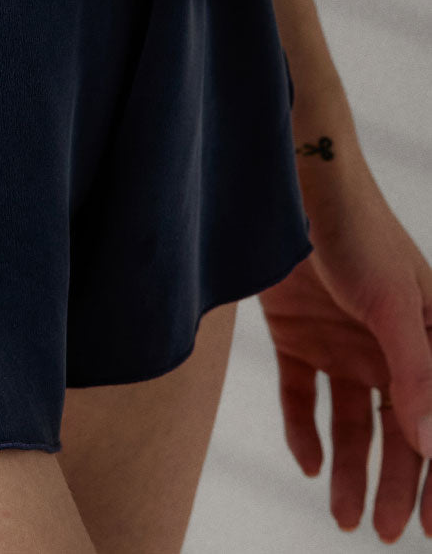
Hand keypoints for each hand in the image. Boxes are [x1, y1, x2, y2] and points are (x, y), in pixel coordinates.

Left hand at [259, 161, 431, 541]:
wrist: (290, 187)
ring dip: (348, 468)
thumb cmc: (356, 235)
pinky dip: (304, 430)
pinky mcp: (294, 333)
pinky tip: (307, 464)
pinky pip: (301, 395)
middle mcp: (387, 348)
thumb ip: (416, 371)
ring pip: (350, 422)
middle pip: (397, 430)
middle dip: (394, 483)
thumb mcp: (395, 304)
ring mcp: (340, 341)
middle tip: (379, 531)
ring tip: (342, 515)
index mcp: (427, 340)